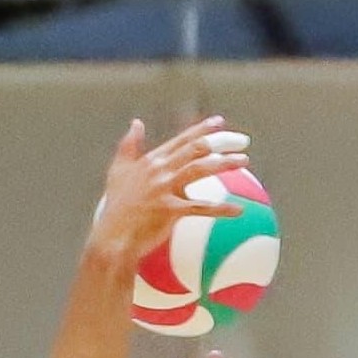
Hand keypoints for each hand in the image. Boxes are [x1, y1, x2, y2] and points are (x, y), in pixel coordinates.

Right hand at [87, 115, 246, 276]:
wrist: (113, 235)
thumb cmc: (117, 206)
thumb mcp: (118, 170)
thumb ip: (129, 145)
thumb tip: (136, 123)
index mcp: (152, 159)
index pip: (182, 139)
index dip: (202, 129)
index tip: (220, 122)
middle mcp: (160, 169)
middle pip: (196, 148)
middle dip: (222, 141)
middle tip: (244, 141)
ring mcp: (164, 188)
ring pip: (200, 169)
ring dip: (225, 163)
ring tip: (244, 161)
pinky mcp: (169, 210)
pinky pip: (200, 208)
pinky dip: (221, 209)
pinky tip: (239, 211)